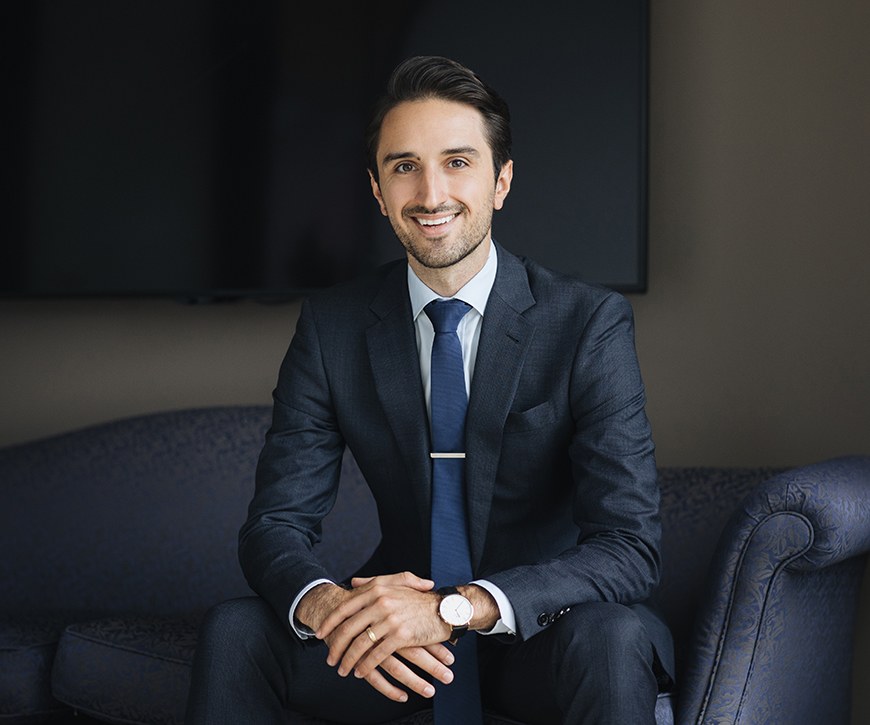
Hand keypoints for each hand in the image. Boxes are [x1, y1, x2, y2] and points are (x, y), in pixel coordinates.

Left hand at [297, 575, 454, 701]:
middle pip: (349, 628)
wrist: (445, 609)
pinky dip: (366, 666)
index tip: (320, 634)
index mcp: (377, 589)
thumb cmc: (419, 599)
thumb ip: (372, 581)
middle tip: (330, 659)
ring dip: (349, 660)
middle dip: (336, 647)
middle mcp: (381, 601)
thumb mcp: (396, 584)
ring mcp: (390, 619)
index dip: (330, 622)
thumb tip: (352, 582)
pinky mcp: (400, 635)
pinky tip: (360, 673)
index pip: (345, 607)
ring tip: (343, 670)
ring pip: (360, 644)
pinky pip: (376, 655)